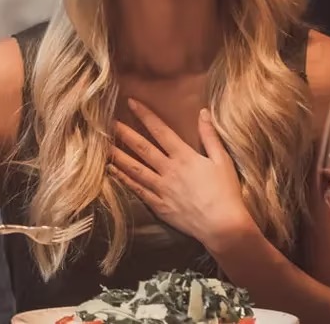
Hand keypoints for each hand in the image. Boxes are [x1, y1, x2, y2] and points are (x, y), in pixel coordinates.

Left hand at [109, 100, 256, 249]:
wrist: (222, 225)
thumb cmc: (226, 192)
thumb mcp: (222, 160)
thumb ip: (210, 136)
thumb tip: (203, 112)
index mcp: (185, 157)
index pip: (161, 131)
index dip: (145, 115)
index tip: (131, 102)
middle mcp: (169, 170)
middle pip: (142, 148)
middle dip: (124, 133)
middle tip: (107, 122)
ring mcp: (161, 189)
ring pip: (135, 169)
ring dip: (118, 155)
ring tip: (103, 145)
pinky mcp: (159, 205)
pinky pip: (138, 190)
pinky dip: (124, 180)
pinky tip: (113, 171)